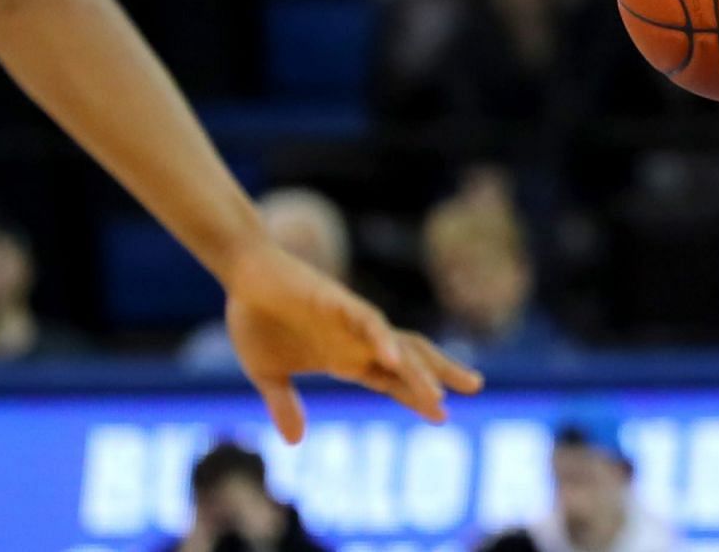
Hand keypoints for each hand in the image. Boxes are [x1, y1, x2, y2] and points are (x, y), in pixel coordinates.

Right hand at [224, 240, 483, 441]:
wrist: (242, 276)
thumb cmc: (257, 318)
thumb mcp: (267, 374)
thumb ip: (284, 405)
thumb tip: (294, 442)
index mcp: (345, 356)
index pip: (393, 379)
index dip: (416, 395)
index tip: (443, 415)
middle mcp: (357, 339)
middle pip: (410, 357)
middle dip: (442, 372)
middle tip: (477, 386)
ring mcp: (350, 320)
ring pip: (395, 344)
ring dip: (418, 370)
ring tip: (440, 395)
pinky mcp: (336, 302)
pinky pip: (367, 321)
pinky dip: (382, 341)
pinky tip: (395, 360)